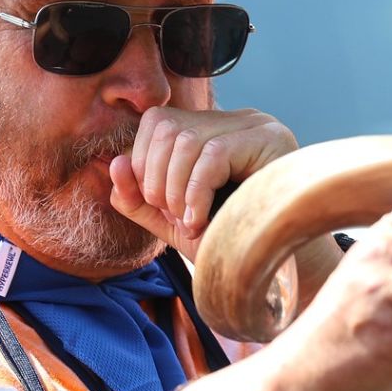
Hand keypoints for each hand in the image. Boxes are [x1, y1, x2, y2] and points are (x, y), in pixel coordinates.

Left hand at [108, 106, 297, 260]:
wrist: (277, 271)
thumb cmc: (228, 243)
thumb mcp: (171, 220)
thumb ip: (137, 195)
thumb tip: (114, 162)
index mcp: (214, 130)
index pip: (157, 122)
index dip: (143, 164)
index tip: (159, 207)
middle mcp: (237, 119)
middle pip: (167, 127)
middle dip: (156, 179)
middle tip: (174, 217)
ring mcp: (257, 125)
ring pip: (186, 142)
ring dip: (175, 191)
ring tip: (190, 223)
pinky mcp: (271, 139)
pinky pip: (213, 156)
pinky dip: (195, 193)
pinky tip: (201, 221)